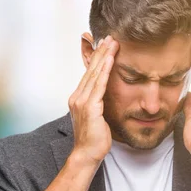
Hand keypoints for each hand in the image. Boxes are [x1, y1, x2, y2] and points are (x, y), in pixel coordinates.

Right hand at [68, 35, 118, 165]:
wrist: (87, 154)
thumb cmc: (94, 138)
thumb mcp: (97, 116)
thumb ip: (99, 103)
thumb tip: (106, 97)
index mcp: (79, 97)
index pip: (89, 73)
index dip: (97, 58)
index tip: (106, 44)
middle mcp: (77, 96)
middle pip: (91, 69)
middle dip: (101, 52)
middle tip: (110, 36)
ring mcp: (82, 101)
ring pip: (95, 74)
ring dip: (104, 57)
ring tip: (112, 43)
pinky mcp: (89, 107)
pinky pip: (99, 85)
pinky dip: (105, 71)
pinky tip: (110, 60)